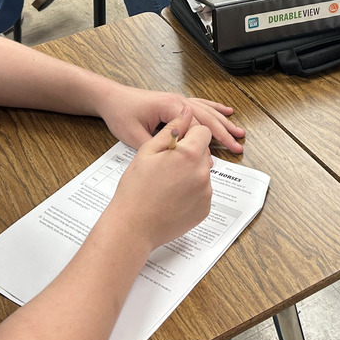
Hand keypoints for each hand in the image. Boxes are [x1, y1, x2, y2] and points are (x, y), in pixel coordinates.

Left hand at [97, 84, 245, 151]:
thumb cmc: (121, 113)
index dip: (209, 141)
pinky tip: (225, 111)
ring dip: (223, 122)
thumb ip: (159, 146)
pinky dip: (214, 109)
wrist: (110, 98)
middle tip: (238, 146)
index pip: (197, 125)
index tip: (218, 156)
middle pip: (206, 117)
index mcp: (170, 106)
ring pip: (206, 111)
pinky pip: (199, 105)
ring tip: (239, 132)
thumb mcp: (135, 135)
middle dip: (224, 132)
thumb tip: (179, 157)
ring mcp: (177, 100)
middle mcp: (177, 101)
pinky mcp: (174, 102)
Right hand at [106, 107, 213, 248]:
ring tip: (166, 185)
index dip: (189, 135)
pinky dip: (191, 193)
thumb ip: (172, 129)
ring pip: (202, 173)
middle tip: (165, 167)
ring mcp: (206, 193)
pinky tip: (171, 198)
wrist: (133, 227)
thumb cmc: (135, 189)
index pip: (202, 131)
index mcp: (189, 155)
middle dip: (189, 155)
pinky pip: (202, 193)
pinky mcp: (205, 209)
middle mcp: (203, 173)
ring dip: (190, 174)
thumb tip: (187, 112)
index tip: (176, 144)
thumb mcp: (148, 151)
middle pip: (203, 153)